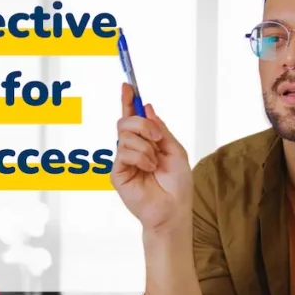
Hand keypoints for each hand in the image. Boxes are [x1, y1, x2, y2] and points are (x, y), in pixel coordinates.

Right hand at [111, 83, 192, 232]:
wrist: (172, 209)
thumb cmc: (176, 185)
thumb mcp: (175, 150)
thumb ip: (160, 129)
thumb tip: (148, 108)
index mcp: (146, 142)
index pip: (133, 117)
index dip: (129, 101)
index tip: (127, 85)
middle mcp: (132, 149)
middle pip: (126, 121)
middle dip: (143, 124)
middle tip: (157, 139)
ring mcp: (124, 160)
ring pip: (125, 135)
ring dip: (146, 147)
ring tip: (154, 164)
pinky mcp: (117, 172)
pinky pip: (124, 152)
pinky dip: (141, 158)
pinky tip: (148, 170)